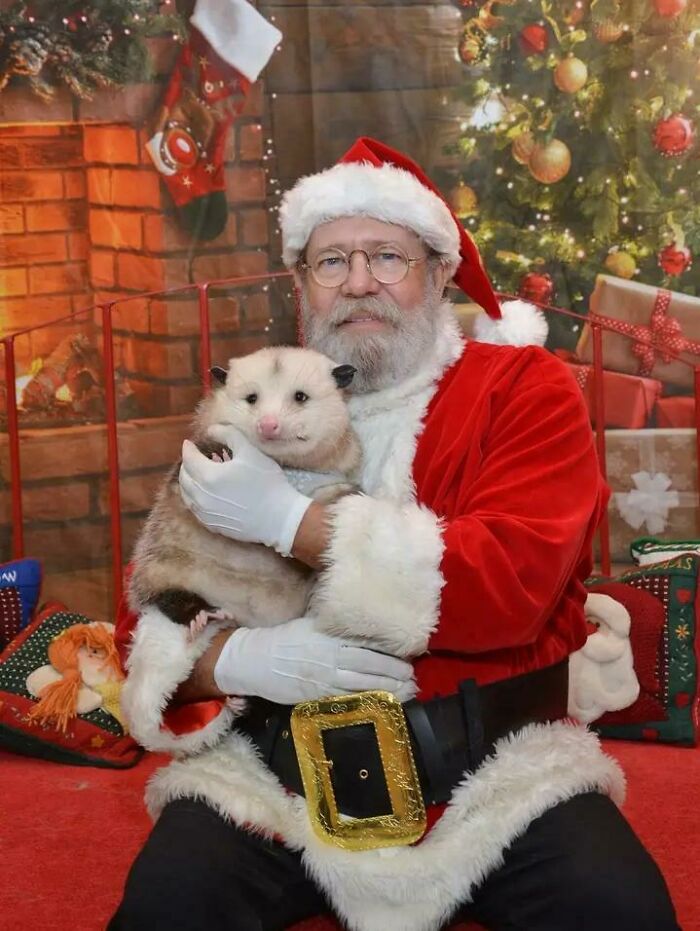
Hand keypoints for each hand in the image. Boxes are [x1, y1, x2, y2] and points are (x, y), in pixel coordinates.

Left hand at [179, 425, 311, 555]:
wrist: (279, 518)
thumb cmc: (267, 483)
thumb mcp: (250, 451)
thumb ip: (228, 434)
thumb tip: (210, 430)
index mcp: (208, 476)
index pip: (189, 459)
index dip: (188, 448)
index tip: (189, 443)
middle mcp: (201, 497)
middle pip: (184, 478)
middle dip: (187, 465)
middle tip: (194, 457)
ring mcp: (206, 514)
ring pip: (187, 495)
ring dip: (189, 482)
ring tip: (198, 474)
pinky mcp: (213, 525)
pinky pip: (196, 510)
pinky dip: (195, 498)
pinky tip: (205, 494)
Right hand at [213, 617, 415, 704]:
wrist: (257, 660)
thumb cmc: (286, 639)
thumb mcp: (311, 622)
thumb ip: (335, 623)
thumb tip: (361, 616)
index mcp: (331, 634)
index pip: (367, 641)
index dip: (389, 649)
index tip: (408, 652)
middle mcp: (331, 655)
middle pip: (370, 664)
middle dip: (395, 671)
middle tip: (413, 676)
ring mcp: (326, 677)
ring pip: (364, 684)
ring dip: (388, 688)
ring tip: (407, 690)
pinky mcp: (319, 695)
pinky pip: (348, 699)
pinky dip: (368, 701)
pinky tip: (382, 702)